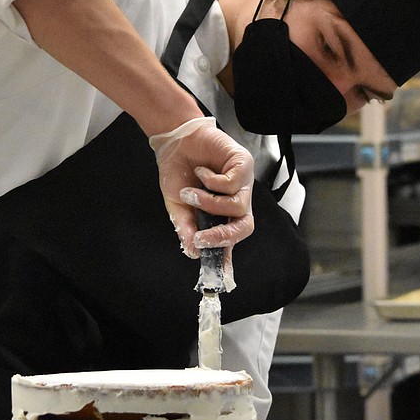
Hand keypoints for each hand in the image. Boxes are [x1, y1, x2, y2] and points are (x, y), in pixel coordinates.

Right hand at [150, 118, 254, 257]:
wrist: (175, 141)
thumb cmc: (178, 172)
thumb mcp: (177, 205)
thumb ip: (186, 227)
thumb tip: (192, 250)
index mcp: (222, 214)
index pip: (230, 239)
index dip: (227, 257)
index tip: (223, 277)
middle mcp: (237, 200)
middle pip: (245, 226)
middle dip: (224, 236)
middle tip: (202, 238)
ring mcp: (243, 183)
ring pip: (237, 206)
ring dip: (208, 203)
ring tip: (190, 193)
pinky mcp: (243, 164)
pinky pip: (232, 183)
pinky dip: (211, 181)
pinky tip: (201, 173)